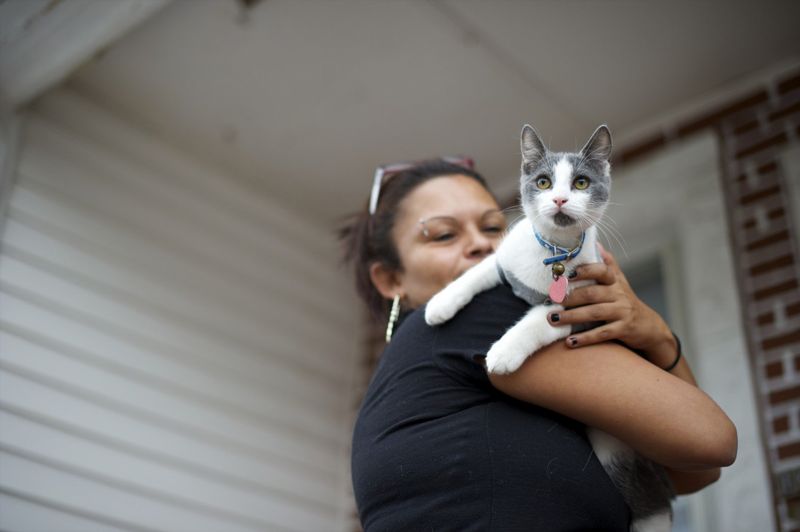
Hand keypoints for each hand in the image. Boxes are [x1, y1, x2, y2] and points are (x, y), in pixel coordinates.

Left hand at [547, 244, 675, 363]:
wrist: (648, 326)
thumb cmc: (624, 300)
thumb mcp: (619, 281)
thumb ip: (606, 264)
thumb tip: (595, 243)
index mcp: (614, 281)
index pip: (601, 270)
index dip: (585, 271)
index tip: (567, 274)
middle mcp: (619, 294)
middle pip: (592, 293)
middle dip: (570, 297)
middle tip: (550, 300)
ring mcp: (622, 312)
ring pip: (594, 313)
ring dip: (571, 317)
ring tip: (553, 319)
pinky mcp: (624, 329)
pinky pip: (602, 333)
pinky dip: (585, 338)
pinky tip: (569, 342)